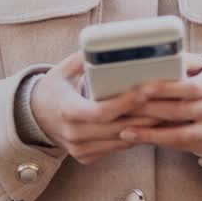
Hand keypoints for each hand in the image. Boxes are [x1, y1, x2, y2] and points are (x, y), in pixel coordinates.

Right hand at [30, 51, 160, 164]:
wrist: (35, 116)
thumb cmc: (54, 88)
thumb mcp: (62, 70)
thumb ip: (84, 59)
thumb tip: (108, 43)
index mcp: (66, 110)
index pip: (100, 111)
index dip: (125, 103)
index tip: (145, 91)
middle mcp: (73, 134)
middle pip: (116, 128)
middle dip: (144, 116)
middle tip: (166, 102)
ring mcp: (79, 149)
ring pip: (121, 141)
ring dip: (144, 128)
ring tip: (165, 112)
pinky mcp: (86, 157)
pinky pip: (116, 148)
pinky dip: (134, 137)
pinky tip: (150, 125)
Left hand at [117, 53, 201, 155]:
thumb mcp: (199, 67)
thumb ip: (179, 62)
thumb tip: (150, 57)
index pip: (191, 87)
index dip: (165, 89)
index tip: (140, 90)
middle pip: (182, 111)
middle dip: (150, 110)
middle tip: (124, 110)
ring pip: (182, 134)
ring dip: (151, 133)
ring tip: (126, 130)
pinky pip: (183, 146)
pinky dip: (159, 142)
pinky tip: (140, 138)